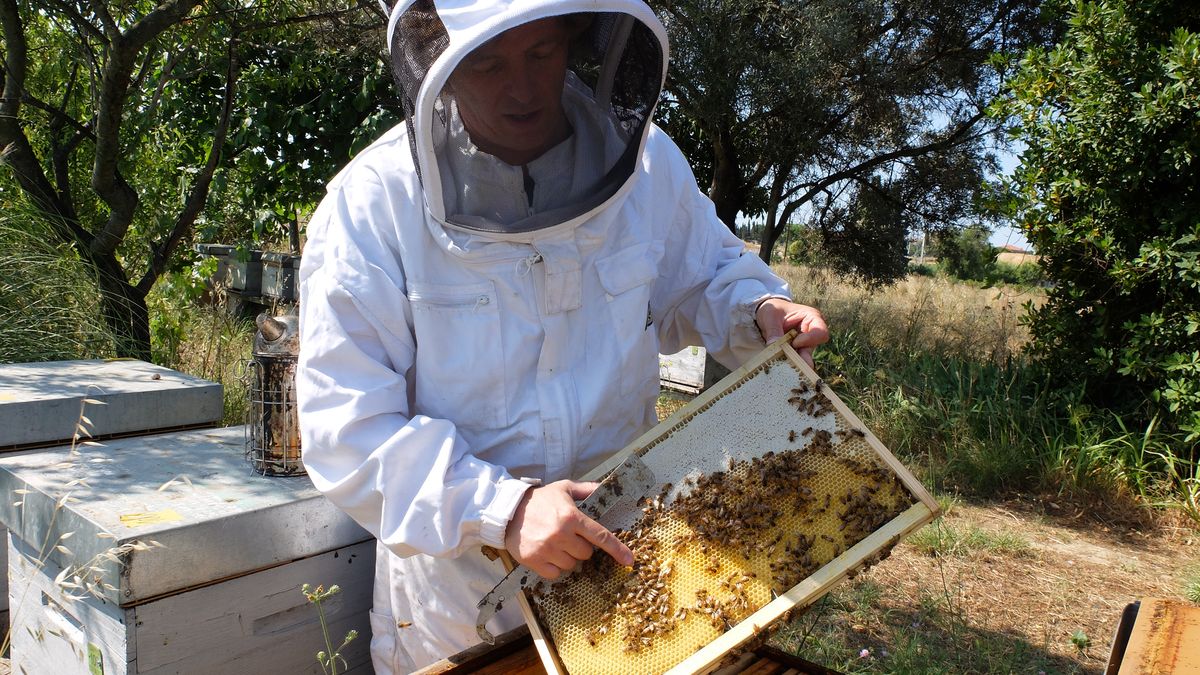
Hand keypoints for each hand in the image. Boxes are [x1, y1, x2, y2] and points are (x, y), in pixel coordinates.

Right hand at [504, 480, 633, 578]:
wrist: (507, 510)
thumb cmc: (539, 500)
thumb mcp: (563, 488)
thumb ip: (585, 489)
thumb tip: (603, 488)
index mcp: (572, 517)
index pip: (601, 536)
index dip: (618, 550)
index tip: (629, 560)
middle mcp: (561, 534)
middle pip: (586, 554)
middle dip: (581, 547)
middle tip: (568, 536)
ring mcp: (547, 549)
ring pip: (571, 565)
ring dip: (567, 557)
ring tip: (554, 542)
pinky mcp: (534, 561)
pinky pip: (555, 573)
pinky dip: (554, 566)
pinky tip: (546, 553)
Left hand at [755, 298, 829, 367]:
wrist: (767, 314)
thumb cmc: (772, 309)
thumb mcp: (770, 316)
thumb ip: (773, 330)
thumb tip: (773, 346)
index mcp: (811, 317)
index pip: (820, 332)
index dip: (810, 339)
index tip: (794, 342)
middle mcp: (811, 333)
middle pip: (812, 349)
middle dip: (802, 359)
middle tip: (793, 367)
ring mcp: (804, 344)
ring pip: (803, 358)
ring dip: (792, 363)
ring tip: (782, 368)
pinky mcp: (795, 352)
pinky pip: (794, 360)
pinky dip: (786, 364)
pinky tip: (778, 367)